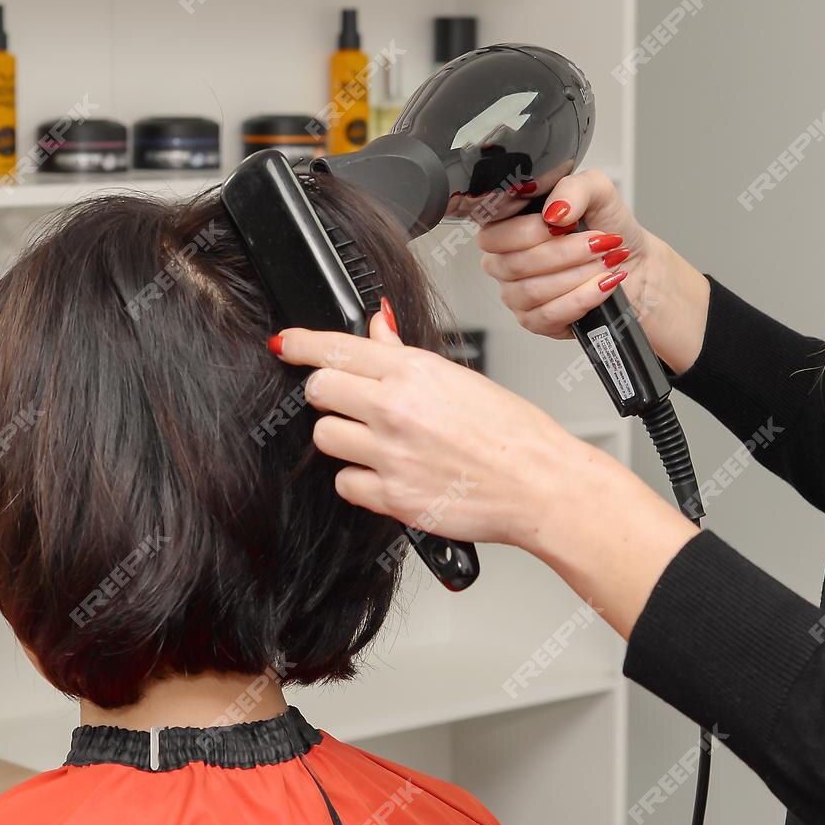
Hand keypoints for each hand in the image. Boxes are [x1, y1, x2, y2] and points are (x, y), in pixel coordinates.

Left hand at [274, 303, 701, 634]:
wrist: (540, 484)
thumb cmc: (513, 433)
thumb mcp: (459, 377)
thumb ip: (405, 355)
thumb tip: (377, 327)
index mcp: (413, 372)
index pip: (335, 349)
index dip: (300, 344)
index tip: (284, 345)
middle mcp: (395, 410)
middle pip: (318, 391)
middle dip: (328, 393)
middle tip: (351, 400)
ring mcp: (390, 455)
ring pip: (326, 437)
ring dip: (343, 437)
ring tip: (378, 441)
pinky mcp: (392, 498)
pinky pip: (345, 484)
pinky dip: (360, 480)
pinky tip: (389, 473)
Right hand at [477, 169, 710, 371]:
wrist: (634, 264)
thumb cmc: (609, 229)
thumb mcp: (598, 193)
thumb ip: (574, 188)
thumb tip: (554, 210)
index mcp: (507, 228)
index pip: (494, 235)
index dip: (531, 231)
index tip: (567, 223)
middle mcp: (505, 263)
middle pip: (516, 265)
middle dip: (566, 253)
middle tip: (598, 244)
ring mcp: (517, 295)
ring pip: (533, 291)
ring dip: (578, 275)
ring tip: (605, 263)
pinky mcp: (535, 322)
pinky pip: (548, 316)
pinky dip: (582, 299)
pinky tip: (602, 285)